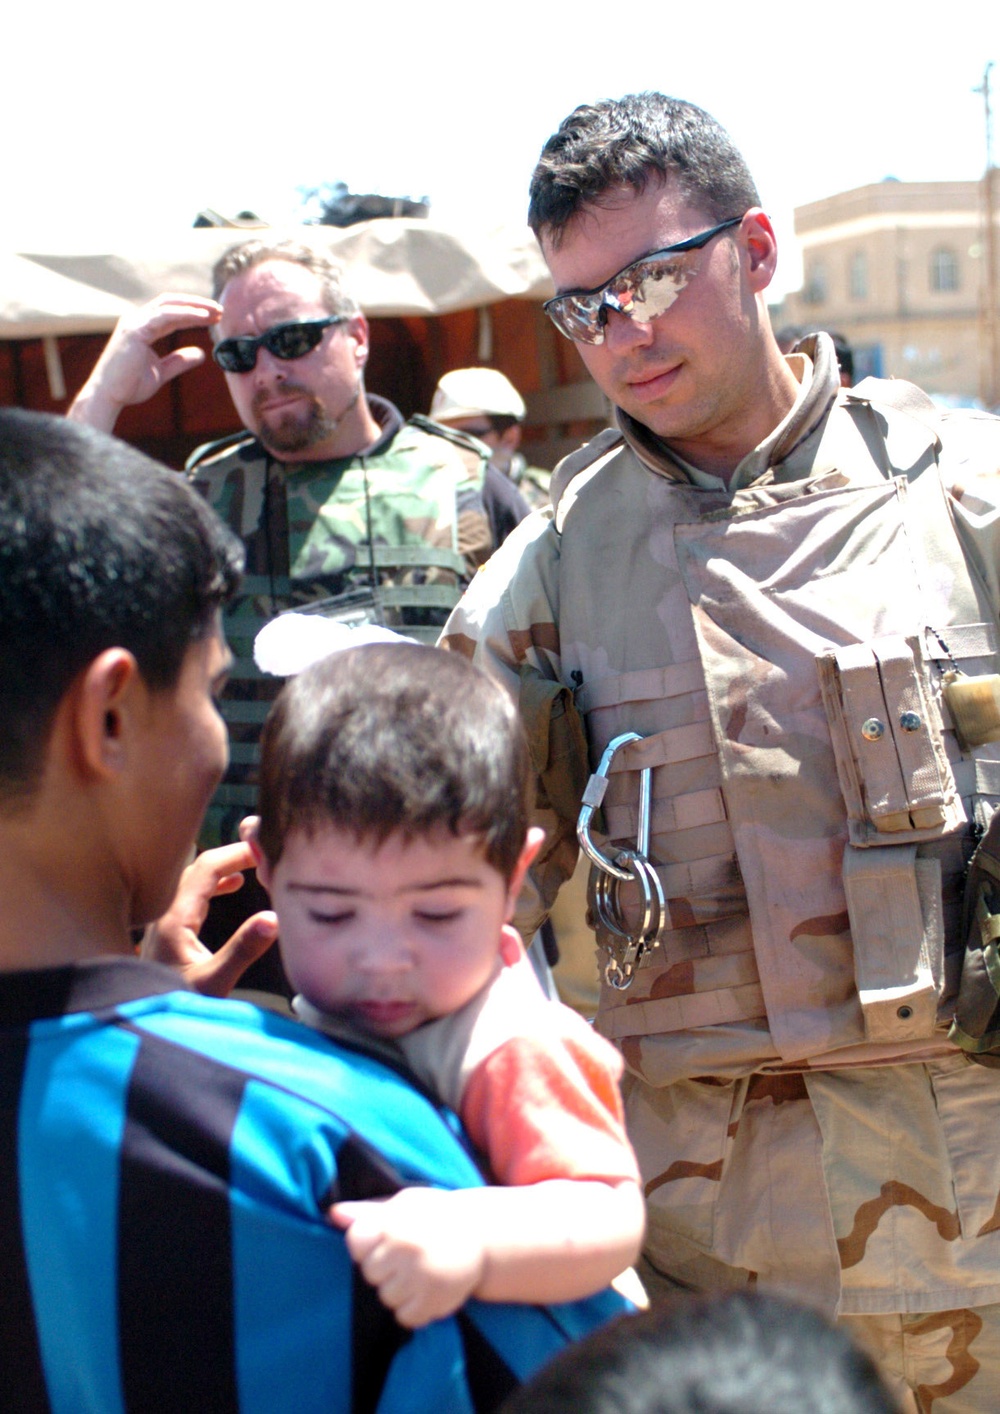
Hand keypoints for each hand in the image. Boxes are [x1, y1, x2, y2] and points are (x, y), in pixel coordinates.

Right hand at [67, 293, 222, 431]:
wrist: (108, 396)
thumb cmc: (129, 386)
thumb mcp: (161, 372)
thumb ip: (179, 361)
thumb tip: (201, 354)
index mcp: (142, 327)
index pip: (171, 313)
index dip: (193, 313)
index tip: (215, 317)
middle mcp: (137, 320)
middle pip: (171, 303)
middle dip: (197, 304)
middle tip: (220, 310)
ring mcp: (134, 322)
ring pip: (169, 305)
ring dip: (195, 306)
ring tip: (216, 312)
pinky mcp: (134, 330)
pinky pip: (164, 316)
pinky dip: (185, 314)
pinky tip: (203, 316)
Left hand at [142, 841, 277, 996]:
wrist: (140, 1024)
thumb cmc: (173, 1006)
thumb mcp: (213, 983)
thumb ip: (241, 950)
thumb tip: (273, 917)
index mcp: (174, 917)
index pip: (206, 867)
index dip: (236, 853)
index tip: (265, 850)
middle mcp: (164, 913)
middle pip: (197, 868)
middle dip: (230, 856)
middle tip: (263, 853)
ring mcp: (164, 922)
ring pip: (193, 880)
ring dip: (223, 869)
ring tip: (252, 867)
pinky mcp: (168, 933)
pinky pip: (193, 894)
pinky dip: (215, 884)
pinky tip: (232, 889)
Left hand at [330, 1189, 485, 1328]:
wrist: (483, 1235)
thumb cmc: (436, 1215)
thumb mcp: (405, 1203)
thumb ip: (367, 1211)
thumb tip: (332, 1214)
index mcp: (395, 1221)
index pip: (356, 1243)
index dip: (367, 1244)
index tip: (385, 1239)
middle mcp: (406, 1249)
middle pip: (370, 1273)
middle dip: (384, 1266)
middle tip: (407, 1255)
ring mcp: (420, 1277)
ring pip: (386, 1296)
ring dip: (399, 1288)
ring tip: (419, 1271)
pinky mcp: (434, 1302)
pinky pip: (404, 1316)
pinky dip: (413, 1307)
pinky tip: (426, 1288)